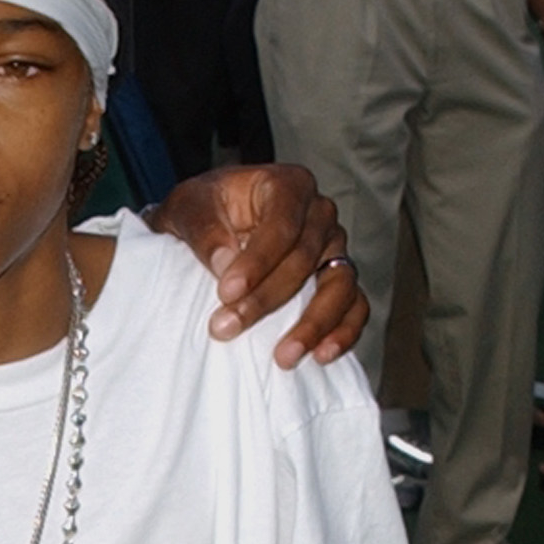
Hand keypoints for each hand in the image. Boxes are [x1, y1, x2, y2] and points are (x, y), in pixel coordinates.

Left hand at [150, 162, 366, 364]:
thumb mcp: (188, 207)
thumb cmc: (204, 210)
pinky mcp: (338, 278)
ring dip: (313, 324)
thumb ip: (203, 229)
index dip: (257, 261)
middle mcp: (319, 214)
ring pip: (339, 285)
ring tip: (284, 357)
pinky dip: (344, 332)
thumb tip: (225, 263)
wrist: (214, 221)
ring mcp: (334, 248)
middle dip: (266, 300)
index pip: (281, 225)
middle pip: (305, 259)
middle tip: (225, 328)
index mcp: (288, 186)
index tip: (226, 292)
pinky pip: (355, 306)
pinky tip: (321, 356)